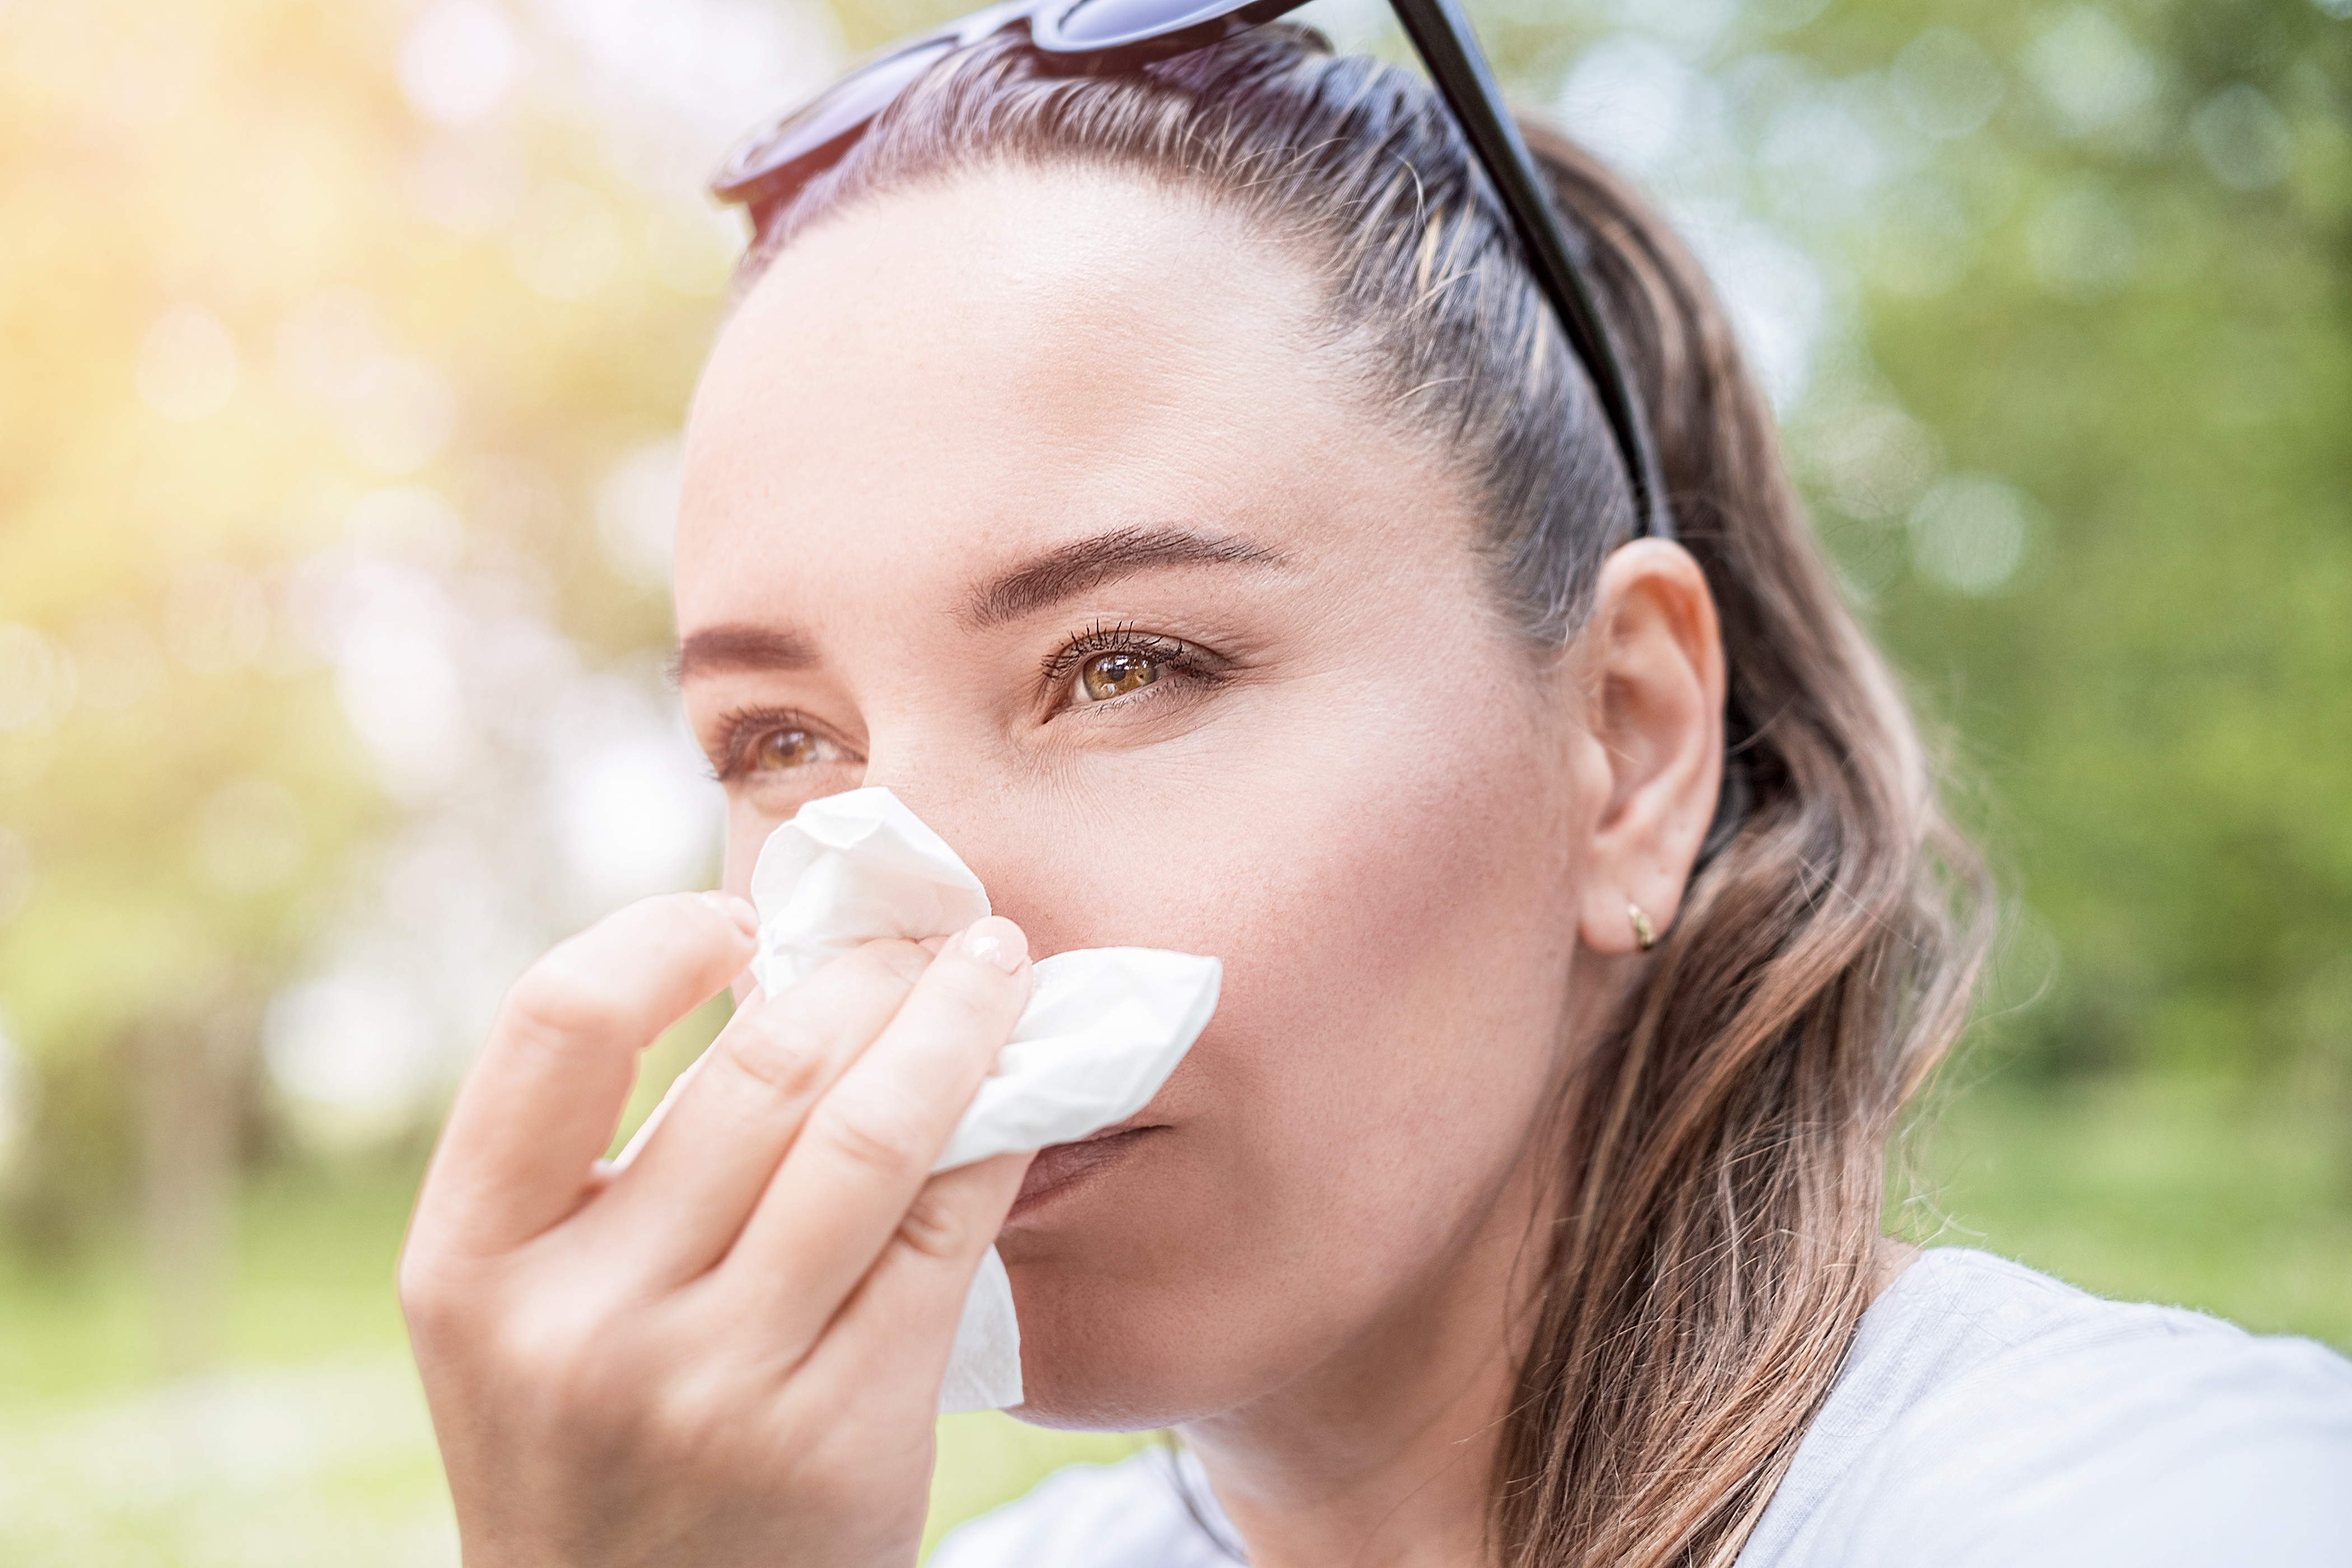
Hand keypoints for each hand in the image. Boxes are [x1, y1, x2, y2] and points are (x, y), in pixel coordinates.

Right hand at [400, 890, 1035, 1567]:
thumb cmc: (594, 1437)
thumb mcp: (532, 1310)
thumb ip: (607, 1163)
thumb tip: (781, 970)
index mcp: (469, 1264)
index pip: (555, 1021)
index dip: (659, 937)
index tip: (740, 919)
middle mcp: (578, 1323)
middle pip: (759, 1069)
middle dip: (866, 972)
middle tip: (922, 932)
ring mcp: (712, 1386)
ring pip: (871, 1135)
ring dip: (955, 1023)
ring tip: (994, 968)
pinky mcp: (840, 1437)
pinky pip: (943, 1234)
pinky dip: (995, 1134)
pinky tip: (1019, 1086)